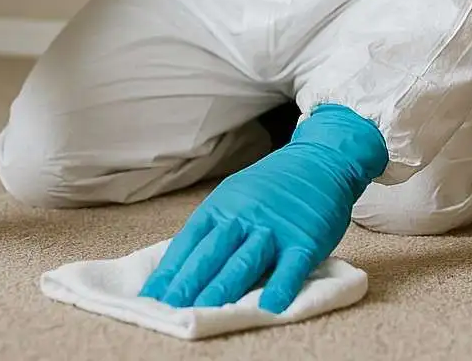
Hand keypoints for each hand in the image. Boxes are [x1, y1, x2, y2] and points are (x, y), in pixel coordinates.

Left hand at [140, 104, 387, 312]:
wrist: (319, 159)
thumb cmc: (273, 185)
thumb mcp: (235, 195)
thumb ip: (215, 227)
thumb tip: (184, 263)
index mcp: (222, 205)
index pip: (190, 241)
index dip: (171, 269)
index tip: (152, 295)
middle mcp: (244, 216)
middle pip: (212, 253)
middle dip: (188, 283)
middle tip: (168, 309)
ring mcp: (274, 227)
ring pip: (245, 261)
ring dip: (222, 288)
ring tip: (203, 311)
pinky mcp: (305, 239)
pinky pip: (291, 267)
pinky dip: (280, 287)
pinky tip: (268, 307)